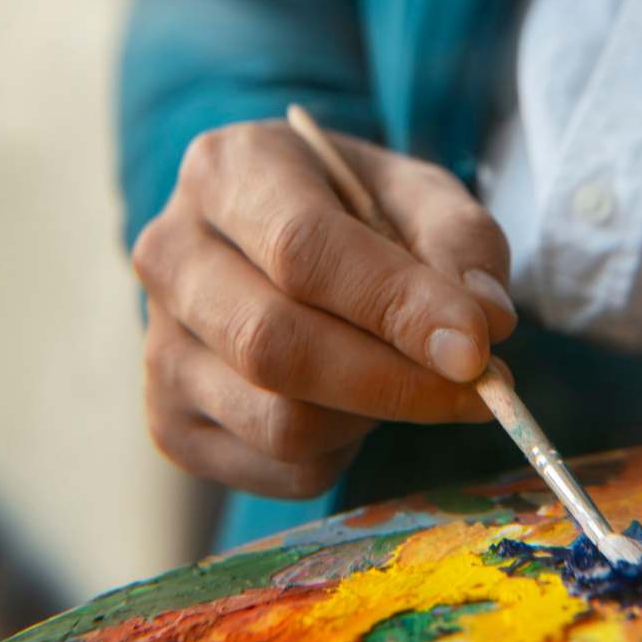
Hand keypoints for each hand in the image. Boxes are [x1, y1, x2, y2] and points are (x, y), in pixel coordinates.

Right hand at [133, 121, 515, 497]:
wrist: (288, 250)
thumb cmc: (362, 215)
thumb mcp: (422, 197)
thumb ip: (462, 244)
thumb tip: (484, 325)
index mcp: (228, 171)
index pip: (302, 250)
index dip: (396, 306)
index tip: (476, 349)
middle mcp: (171, 255)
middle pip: (276, 346)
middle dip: (395, 381)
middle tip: (481, 387)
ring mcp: (157, 347)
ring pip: (280, 422)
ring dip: (374, 417)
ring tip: (405, 377)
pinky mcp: (171, 422)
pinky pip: (279, 470)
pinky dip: (344, 453)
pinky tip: (353, 405)